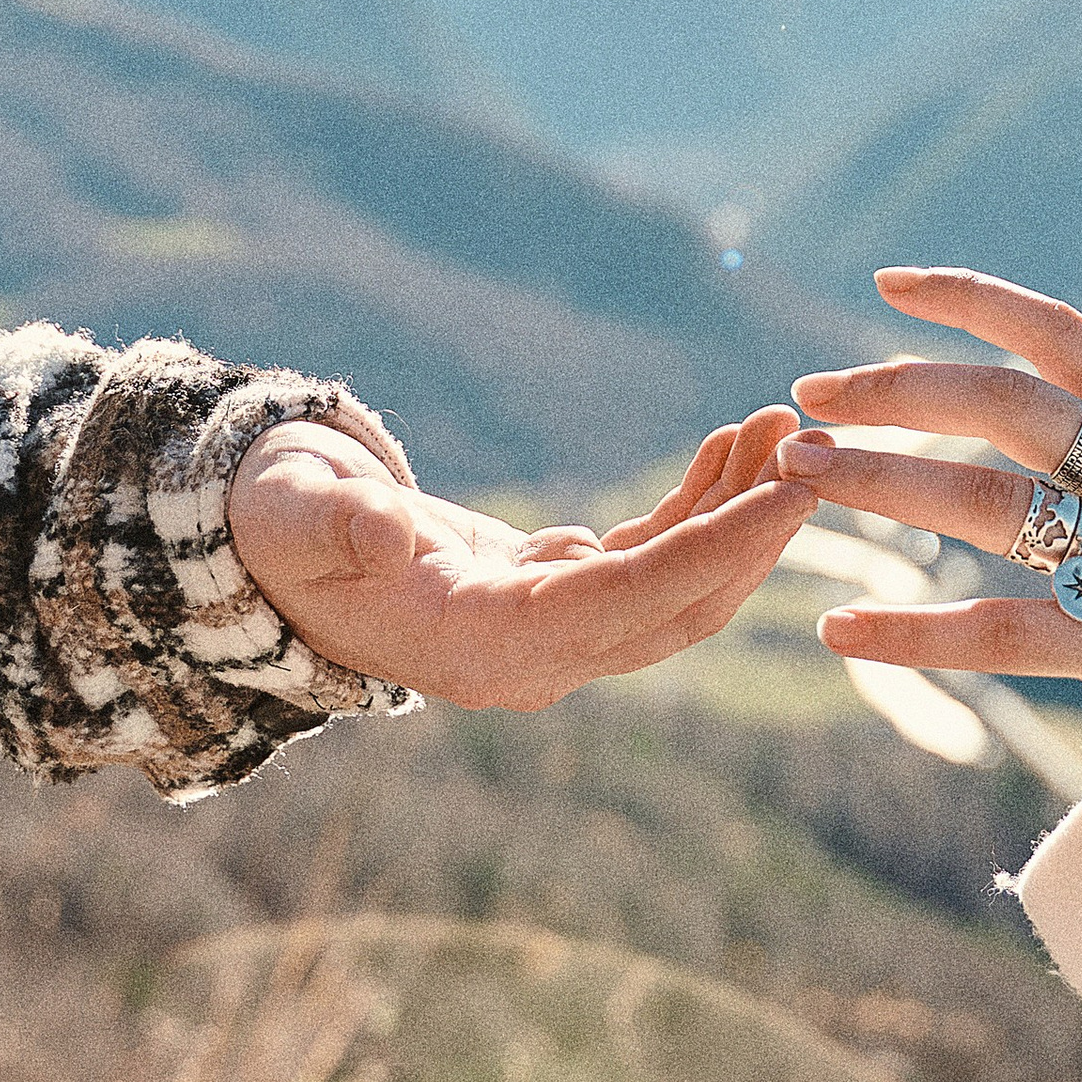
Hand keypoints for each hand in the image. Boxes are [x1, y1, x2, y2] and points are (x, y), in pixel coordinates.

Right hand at [229, 405, 809, 710]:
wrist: (267, 552)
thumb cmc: (276, 526)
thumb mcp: (294, 515)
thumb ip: (338, 522)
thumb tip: (387, 530)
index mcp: (478, 645)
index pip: (625, 602)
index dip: (713, 549)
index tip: (789, 493)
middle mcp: (528, 658)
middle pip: (675, 608)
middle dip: (754, 533)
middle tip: (815, 448)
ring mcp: (548, 633)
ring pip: (675, 586)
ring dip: (737, 512)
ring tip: (783, 423)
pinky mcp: (555, 595)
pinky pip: (649, 560)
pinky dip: (698, 506)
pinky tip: (731, 446)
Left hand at [775, 270, 1081, 718]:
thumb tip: (1013, 379)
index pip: (1061, 336)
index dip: (972, 298)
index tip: (886, 283)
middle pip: (1007, 406)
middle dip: (895, 390)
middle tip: (806, 396)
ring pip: (989, 505)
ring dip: (881, 481)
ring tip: (796, 474)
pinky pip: (996, 631)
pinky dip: (911, 630)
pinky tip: (840, 629)